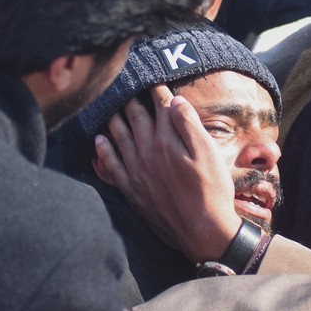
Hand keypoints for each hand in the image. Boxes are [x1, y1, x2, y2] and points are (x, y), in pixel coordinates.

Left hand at [93, 84, 241, 261]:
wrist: (202, 231)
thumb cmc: (212, 191)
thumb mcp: (209, 154)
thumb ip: (190, 125)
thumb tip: (175, 100)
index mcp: (168, 140)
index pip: (161, 107)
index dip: (158, 90)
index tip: (154, 79)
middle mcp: (147, 152)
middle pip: (136, 118)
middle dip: (133, 99)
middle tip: (127, 86)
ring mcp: (136, 171)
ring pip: (119, 136)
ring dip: (114, 118)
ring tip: (110, 106)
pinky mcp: (131, 189)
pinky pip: (111, 165)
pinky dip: (103, 151)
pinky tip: (98, 140)